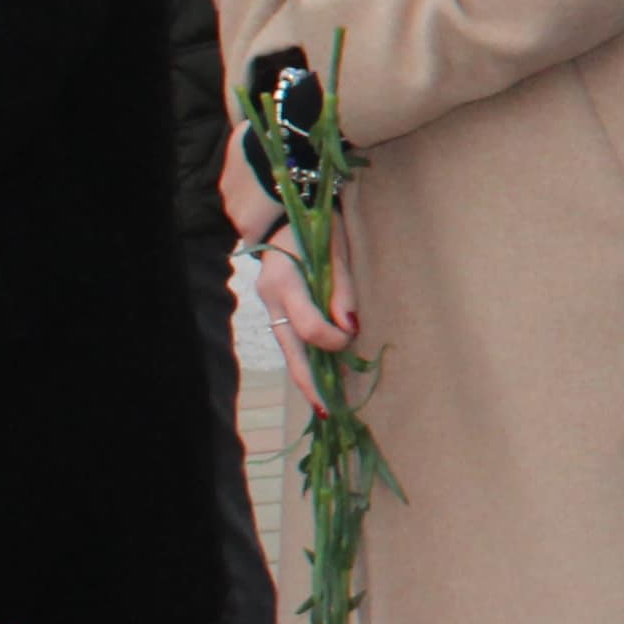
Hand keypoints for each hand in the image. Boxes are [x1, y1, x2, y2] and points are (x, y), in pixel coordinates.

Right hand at [236, 242, 359, 411]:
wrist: (290, 212)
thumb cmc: (319, 226)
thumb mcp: (336, 251)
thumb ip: (342, 289)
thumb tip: (351, 328)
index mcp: (284, 281)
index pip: (307, 326)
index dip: (332, 338)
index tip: (354, 335)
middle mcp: (271, 299)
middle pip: (290, 350)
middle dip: (308, 382)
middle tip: (326, 411)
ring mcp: (270, 305)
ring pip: (288, 349)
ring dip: (307, 375)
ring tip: (325, 404)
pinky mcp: (276, 309)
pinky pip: (290, 339)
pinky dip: (306, 357)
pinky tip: (320, 376)